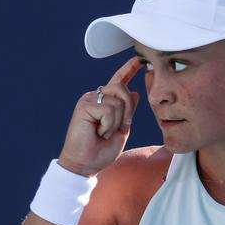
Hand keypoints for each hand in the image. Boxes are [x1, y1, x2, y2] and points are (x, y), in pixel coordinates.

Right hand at [57, 57, 142, 176]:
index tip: (140, 60)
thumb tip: (134, 92)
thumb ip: (128, 112)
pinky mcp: (84, 105)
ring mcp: (89, 99)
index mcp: (106, 102)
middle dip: (127, 110)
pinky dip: (108, 125)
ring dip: (117, 122)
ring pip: (118, 101)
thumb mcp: (122, 129)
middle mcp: (96, 97)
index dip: (129, 69)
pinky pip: (109, 110)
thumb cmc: (102, 150)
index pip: (119, 81)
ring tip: (103, 132)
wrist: (86, 164)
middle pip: (123, 89)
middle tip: (118, 128)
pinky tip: (98, 132)